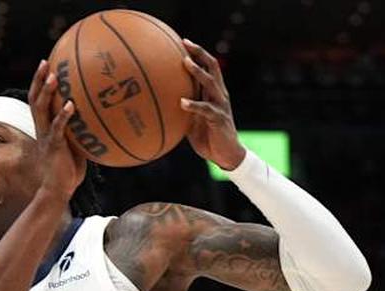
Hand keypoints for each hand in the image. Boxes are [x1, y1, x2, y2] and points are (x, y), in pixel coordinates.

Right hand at [29, 60, 86, 199]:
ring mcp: (47, 136)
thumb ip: (83, 129)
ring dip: (47, 92)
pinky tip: (71, 105)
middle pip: (35, 99)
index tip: (46, 63)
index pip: (38, 100)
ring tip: (53, 77)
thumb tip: (104, 116)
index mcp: (45, 126)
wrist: (59, 189)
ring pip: (41, 110)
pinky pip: (57, 128)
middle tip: (44, 62)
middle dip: (38, 80)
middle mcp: (42, 128)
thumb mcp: (77, 144)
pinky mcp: (54, 146)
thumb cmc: (70, 169)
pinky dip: (63, 116)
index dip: (39, 82)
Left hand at [179, 39, 245, 170]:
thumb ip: (181, 108)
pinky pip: (206, 109)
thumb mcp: (191, 120)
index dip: (197, 53)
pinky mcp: (219, 119)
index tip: (183, 41)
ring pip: (211, 83)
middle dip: (199, 53)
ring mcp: (220, 105)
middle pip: (213, 67)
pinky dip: (193, 105)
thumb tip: (159, 103)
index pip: (208, 66)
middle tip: (185, 43)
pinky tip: (182, 102)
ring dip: (198, 72)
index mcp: (213, 92)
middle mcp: (219, 94)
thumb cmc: (207, 136)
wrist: (225, 154)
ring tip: (185, 63)